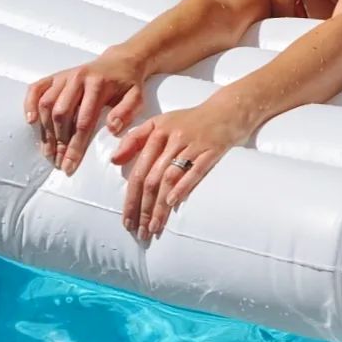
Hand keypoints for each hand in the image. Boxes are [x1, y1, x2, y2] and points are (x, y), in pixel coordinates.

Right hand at [24, 49, 145, 175]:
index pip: (83, 121)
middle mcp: (78, 78)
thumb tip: (112, 128)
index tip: (70, 166)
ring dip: (45, 131)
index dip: (75, 146)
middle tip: (59, 162)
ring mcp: (65, 76)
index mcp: (98, 84)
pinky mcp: (55, 76)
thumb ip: (127, 111)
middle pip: (61, 114)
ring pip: (47, 104)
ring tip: (48, 152)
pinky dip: (29, 104)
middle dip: (59, 142)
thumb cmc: (127, 83)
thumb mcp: (136, 96)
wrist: (120, 62)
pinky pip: (36, 89)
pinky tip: (31, 122)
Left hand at [112, 97, 247, 239]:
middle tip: (139, 231)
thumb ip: (135, 139)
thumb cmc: (190, 120)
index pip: (139, 169)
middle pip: (152, 177)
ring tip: (154, 227)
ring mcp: (193, 145)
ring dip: (160, 206)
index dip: (130, 197)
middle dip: (143, 208)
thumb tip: (114, 160)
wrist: (227, 110)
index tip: (126, 219)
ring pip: (170, 178)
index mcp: (157, 131)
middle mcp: (173, 138)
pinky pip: (195, 171)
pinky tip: (173, 203)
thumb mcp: (160, 122)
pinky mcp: (211, 151)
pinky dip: (183, 186)